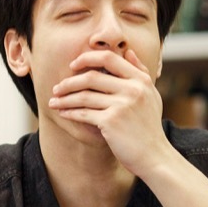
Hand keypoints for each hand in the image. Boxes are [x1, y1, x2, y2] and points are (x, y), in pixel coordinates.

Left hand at [50, 48, 170, 175]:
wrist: (154, 155)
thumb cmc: (149, 126)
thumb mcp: (151, 95)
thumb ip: (141, 71)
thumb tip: (128, 51)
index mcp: (141, 80)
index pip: (109, 58)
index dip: (87, 58)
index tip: (73, 66)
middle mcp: (133, 89)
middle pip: (91, 76)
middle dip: (69, 82)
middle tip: (57, 88)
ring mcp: (122, 105)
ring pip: (84, 95)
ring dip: (64, 99)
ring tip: (54, 102)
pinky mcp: (111, 121)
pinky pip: (83, 113)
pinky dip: (69, 113)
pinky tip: (62, 113)